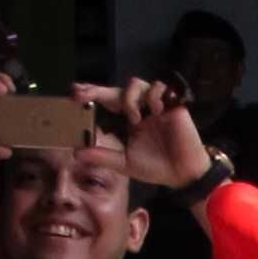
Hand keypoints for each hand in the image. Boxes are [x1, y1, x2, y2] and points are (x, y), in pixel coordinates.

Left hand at [71, 76, 211, 190]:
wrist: (183, 175)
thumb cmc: (156, 168)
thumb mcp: (124, 164)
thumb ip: (102, 156)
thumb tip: (76, 153)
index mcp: (127, 120)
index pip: (107, 101)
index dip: (92, 94)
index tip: (74, 94)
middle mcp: (139, 109)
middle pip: (117, 89)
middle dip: (98, 90)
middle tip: (85, 93)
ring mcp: (155, 105)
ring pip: (136, 84)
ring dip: (130, 98)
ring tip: (135, 119)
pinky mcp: (171, 104)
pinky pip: (159, 87)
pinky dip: (153, 95)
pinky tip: (155, 111)